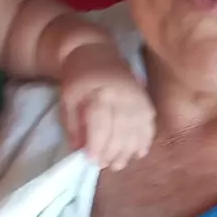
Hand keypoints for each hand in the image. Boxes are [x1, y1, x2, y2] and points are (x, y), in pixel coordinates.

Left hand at [60, 43, 155, 170]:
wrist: (94, 50)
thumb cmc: (78, 79)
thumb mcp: (68, 100)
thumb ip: (73, 126)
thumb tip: (80, 150)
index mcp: (99, 93)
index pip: (100, 123)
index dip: (97, 144)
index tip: (91, 160)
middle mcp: (120, 94)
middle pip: (121, 129)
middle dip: (114, 152)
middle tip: (106, 166)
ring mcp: (135, 95)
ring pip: (137, 128)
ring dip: (130, 150)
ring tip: (120, 163)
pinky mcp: (144, 96)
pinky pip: (149, 121)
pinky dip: (146, 138)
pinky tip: (139, 152)